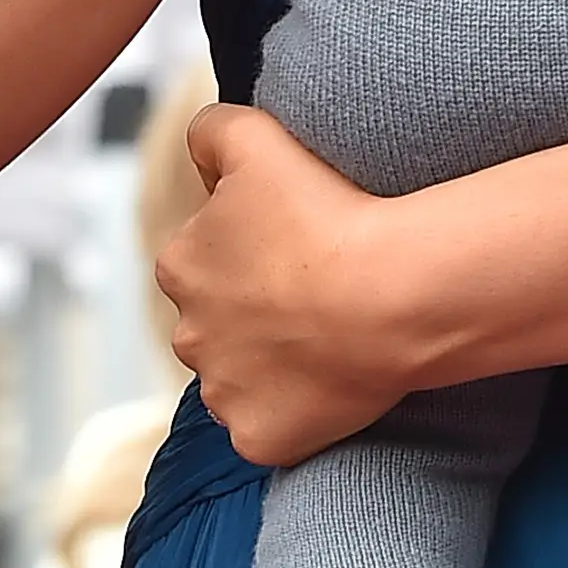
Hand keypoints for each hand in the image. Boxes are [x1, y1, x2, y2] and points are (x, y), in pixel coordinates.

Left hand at [158, 105, 438, 462]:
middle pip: (215, 323)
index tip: (295, 248)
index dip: (249, 253)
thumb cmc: (328, 213)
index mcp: (179, 266)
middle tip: (314, 297)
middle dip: (252, 314)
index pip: (201, 259)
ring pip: (238, 378)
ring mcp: (222, 393)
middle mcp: (188, 334)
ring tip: (327, 342)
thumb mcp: (256, 136)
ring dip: (270, 366)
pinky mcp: (258, 437)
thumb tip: (199, 146)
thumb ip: (211, 129)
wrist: (388, 295)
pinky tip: (330, 388)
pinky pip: (269, 429)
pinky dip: (293, 416)